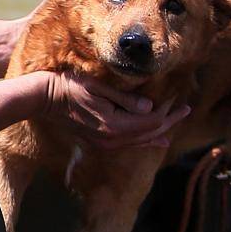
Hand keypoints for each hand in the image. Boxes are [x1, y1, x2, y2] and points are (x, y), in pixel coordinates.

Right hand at [38, 70, 189, 149]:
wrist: (44, 99)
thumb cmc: (70, 87)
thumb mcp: (99, 88)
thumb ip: (126, 99)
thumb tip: (150, 108)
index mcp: (113, 126)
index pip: (150, 122)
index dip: (167, 112)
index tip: (178, 98)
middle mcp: (111, 140)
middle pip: (149, 133)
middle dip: (169, 122)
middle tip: (186, 110)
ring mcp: (105, 143)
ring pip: (140, 141)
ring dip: (158, 131)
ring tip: (175, 123)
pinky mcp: (100, 142)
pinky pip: (129, 143)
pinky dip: (145, 140)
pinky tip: (156, 140)